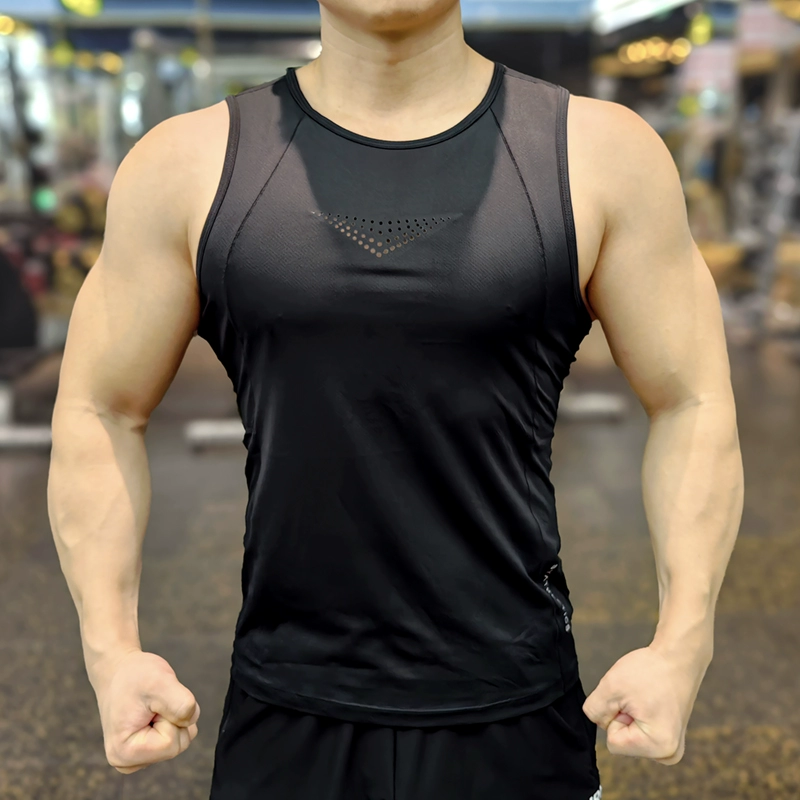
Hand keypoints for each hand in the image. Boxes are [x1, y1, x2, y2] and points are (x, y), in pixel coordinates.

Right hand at [91, 649, 200, 773]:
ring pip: (180, 741)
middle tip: (153, 703)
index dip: (171, 717)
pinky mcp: (145, 751)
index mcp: (125, 753)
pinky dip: (172, 720)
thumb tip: (191, 720)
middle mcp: (127, 763)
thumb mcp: (160, 682)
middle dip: (175, 718)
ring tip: (152, 706)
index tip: (152, 703)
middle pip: (178, 745)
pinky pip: (177, 738)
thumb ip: (181, 704)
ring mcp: (136, 759)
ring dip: (174, 718)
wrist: (118, 670)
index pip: (172, 744)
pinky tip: (153, 711)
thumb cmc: (135, 675)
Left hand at [582, 645, 703, 764]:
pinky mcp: (671, 738)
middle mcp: (669, 753)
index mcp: (658, 746)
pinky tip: (650, 702)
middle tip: (638, 697)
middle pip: (623, 741)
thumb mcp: (611, 686)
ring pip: (630, 736)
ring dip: (630, 716)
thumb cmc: (649, 670)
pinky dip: (639, 717)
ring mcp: (672, 747)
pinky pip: (640, 733)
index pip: (613, 742)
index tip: (631, 700)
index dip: (614, 716)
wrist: (678, 658)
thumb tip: (597, 722)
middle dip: (623, 717)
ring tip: (645, 698)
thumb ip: (594, 710)